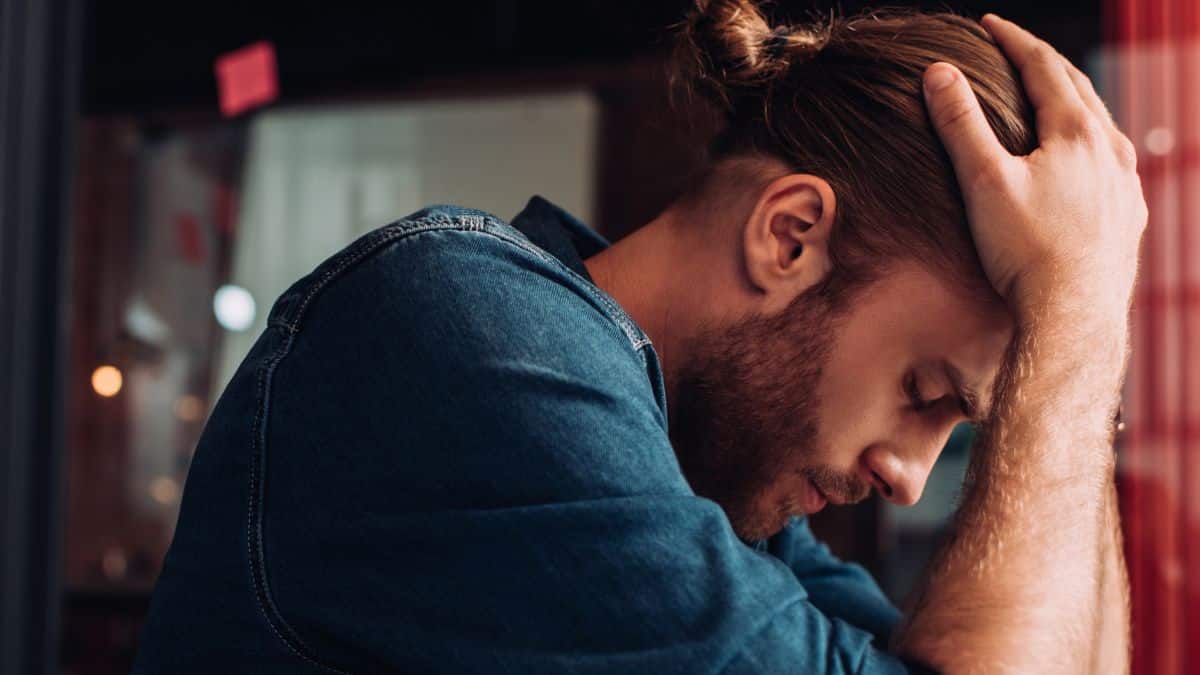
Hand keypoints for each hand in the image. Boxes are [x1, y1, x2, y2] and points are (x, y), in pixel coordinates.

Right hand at [922, 14, 1147, 328]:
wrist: (1072, 315)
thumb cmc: (1024, 249)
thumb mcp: (982, 181)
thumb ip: (960, 124)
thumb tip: (938, 72)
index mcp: (1076, 133)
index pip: (1043, 67)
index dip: (1013, 41)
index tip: (989, 25)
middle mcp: (1111, 151)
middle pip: (1078, 89)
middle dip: (1044, 65)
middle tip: (1017, 50)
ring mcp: (1126, 184)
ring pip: (1101, 125)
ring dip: (1074, 103)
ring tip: (1052, 98)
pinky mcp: (1130, 216)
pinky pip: (1113, 164)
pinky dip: (1090, 144)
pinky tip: (1081, 161)